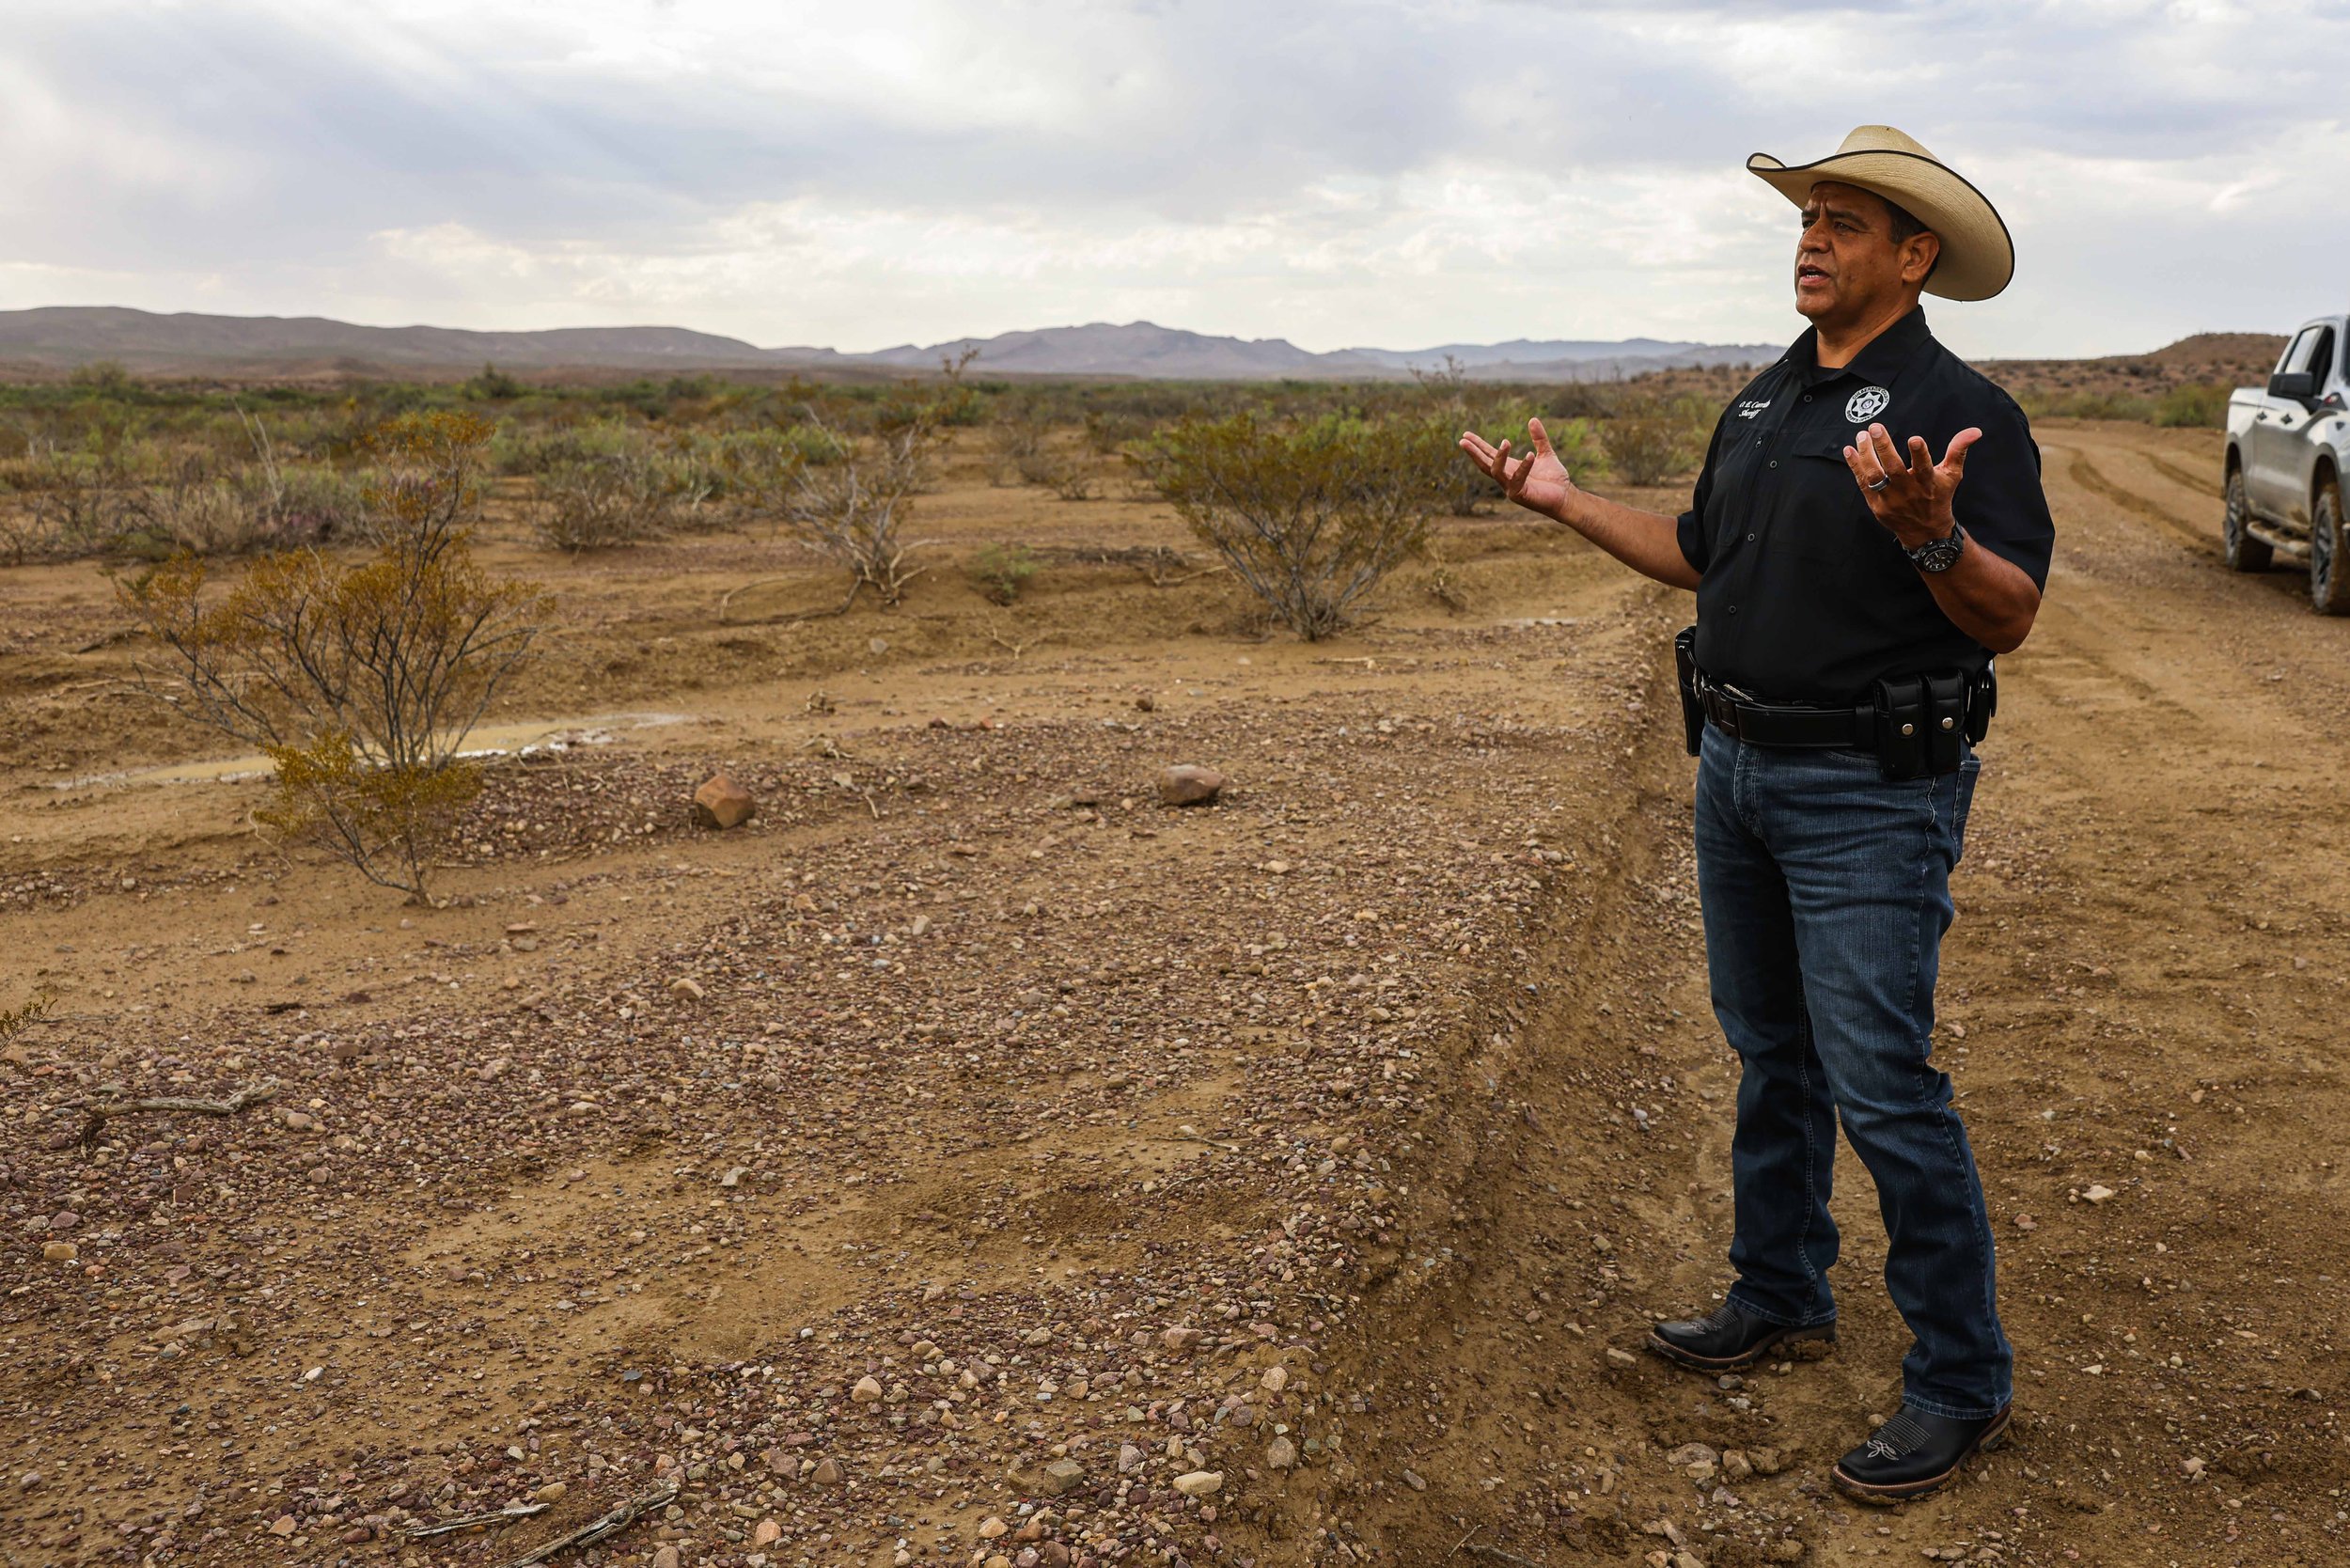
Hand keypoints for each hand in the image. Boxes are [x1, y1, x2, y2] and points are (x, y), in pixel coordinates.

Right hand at [1460, 418, 1573, 519]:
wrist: (1565, 498)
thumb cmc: (1554, 479)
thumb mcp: (1546, 453)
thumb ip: (1539, 438)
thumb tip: (1533, 419)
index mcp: (1509, 468)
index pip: (1489, 455)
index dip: (1477, 445)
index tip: (1465, 435)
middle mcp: (1506, 478)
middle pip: (1484, 464)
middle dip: (1474, 453)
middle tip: (1463, 441)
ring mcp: (1511, 487)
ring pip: (1497, 472)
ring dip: (1499, 457)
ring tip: (1506, 441)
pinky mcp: (1520, 495)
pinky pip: (1517, 479)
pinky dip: (1523, 467)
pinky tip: (1530, 455)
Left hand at [1845, 422, 1978, 546]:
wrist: (1925, 531)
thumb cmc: (1939, 496)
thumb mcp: (1952, 474)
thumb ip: (1958, 450)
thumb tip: (1975, 431)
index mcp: (1928, 483)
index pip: (1924, 468)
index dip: (1920, 454)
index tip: (1915, 438)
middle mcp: (1908, 492)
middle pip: (1894, 469)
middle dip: (1884, 448)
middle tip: (1875, 427)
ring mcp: (1890, 500)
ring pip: (1875, 476)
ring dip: (1866, 455)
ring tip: (1861, 436)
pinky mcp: (1876, 505)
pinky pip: (1863, 484)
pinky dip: (1855, 467)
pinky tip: (1849, 450)